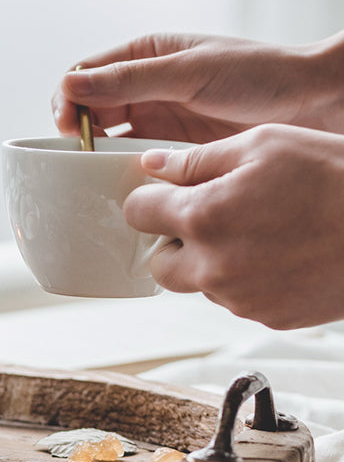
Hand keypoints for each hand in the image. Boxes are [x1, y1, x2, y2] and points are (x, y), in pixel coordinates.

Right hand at [52, 32, 343, 142]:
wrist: (315, 103)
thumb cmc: (261, 75)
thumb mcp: (188, 72)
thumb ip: (128, 79)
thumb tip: (70, 84)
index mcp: (145, 55)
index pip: (85, 74)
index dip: (68, 97)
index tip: (67, 123)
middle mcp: (146, 86)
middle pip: (90, 107)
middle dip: (77, 127)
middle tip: (76, 149)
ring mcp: (159, 118)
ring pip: (108, 136)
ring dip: (96, 149)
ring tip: (92, 167)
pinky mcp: (173, 148)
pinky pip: (134, 158)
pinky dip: (121, 167)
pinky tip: (119, 177)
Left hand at [124, 124, 343, 328]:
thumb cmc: (335, 176)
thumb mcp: (263, 145)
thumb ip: (197, 159)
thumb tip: (154, 165)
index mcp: (203, 217)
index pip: (136, 213)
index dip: (149, 199)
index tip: (164, 195)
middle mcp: (214, 266)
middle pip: (158, 263)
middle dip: (173, 240)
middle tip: (207, 217)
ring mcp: (242, 297)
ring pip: (198, 283)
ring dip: (209, 261)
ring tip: (255, 231)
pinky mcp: (270, 316)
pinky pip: (236, 299)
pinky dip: (244, 279)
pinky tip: (278, 253)